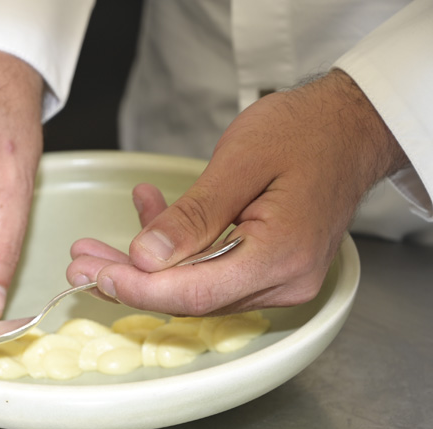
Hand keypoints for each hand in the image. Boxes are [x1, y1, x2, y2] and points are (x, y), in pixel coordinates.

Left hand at [67, 70, 408, 315]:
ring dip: (146, 265)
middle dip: (130, 280)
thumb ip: (192, 217)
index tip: (97, 275)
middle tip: (81, 264)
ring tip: (98, 246)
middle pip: (190, 296)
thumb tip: (146, 260)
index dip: (140, 289)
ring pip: (195, 286)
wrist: (351, 127)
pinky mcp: (269, 269)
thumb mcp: (239, 163)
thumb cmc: (306, 133)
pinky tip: (149, 215)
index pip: (195, 293)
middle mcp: (284, 281)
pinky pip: (211, 269)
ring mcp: (279, 279)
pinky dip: (177, 249)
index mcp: (281, 257)